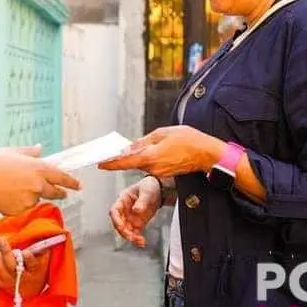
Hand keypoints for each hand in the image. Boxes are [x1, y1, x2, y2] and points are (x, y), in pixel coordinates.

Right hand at [0, 145, 80, 215]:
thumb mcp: (12, 152)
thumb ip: (30, 152)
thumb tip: (39, 149)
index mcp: (38, 168)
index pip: (61, 176)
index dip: (71, 182)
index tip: (79, 185)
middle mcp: (37, 185)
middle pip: (54, 192)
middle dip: (59, 193)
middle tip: (62, 193)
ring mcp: (29, 199)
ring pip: (36, 199)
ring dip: (31, 195)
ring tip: (11, 186)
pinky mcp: (20, 210)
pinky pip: (23, 207)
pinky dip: (18, 203)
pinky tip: (5, 195)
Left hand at [0, 236, 50, 298]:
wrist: (32, 290)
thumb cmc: (38, 270)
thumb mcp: (44, 260)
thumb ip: (42, 247)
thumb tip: (40, 232)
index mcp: (35, 270)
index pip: (32, 264)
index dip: (29, 258)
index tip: (26, 252)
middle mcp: (21, 277)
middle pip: (11, 265)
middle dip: (5, 252)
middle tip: (1, 239)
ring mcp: (10, 282)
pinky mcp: (1, 284)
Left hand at [98, 125, 223, 177]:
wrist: (207, 153)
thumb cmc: (188, 140)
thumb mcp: (162, 133)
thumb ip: (144, 141)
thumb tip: (129, 147)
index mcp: (149, 157)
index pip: (124, 162)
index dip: (110, 163)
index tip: (100, 163)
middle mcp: (152, 168)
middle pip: (132, 162)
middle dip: (127, 154)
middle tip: (122, 146)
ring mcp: (158, 172)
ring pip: (142, 163)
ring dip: (140, 155)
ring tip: (150, 143)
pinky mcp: (164, 173)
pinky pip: (151, 165)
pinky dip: (149, 158)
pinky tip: (157, 149)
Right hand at [108, 176, 162, 247]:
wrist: (159, 190)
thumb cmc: (149, 186)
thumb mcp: (146, 191)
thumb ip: (142, 201)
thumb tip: (136, 210)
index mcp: (123, 200)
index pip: (114, 211)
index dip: (116, 220)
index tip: (121, 226)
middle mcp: (124, 210)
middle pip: (118, 223)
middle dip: (123, 231)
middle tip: (131, 237)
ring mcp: (130, 218)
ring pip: (126, 230)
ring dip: (130, 237)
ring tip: (139, 241)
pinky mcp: (137, 224)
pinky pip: (134, 233)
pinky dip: (137, 239)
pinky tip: (142, 242)